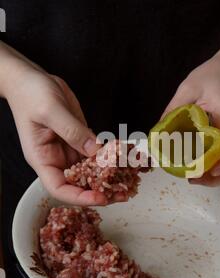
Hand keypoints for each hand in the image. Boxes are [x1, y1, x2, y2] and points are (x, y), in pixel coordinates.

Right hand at [1, 50, 111, 204]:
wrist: (31, 79)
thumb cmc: (31, 94)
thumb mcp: (51, 111)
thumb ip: (73, 131)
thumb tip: (95, 151)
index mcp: (43, 158)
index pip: (59, 188)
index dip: (80, 197)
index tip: (101, 198)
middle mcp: (57, 159)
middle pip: (78, 184)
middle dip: (101, 190)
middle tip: (123, 193)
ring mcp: (69, 150)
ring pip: (91, 170)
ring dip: (110, 176)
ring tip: (130, 179)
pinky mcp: (80, 139)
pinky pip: (97, 153)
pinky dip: (110, 157)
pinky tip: (125, 157)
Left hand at [163, 52, 219, 185]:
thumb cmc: (213, 75)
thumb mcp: (188, 88)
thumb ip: (173, 109)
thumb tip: (156, 133)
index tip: (211, 169)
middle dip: (219, 177)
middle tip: (194, 179)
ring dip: (219, 177)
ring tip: (195, 178)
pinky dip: (218, 168)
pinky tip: (201, 168)